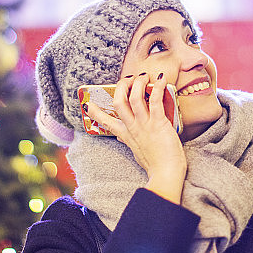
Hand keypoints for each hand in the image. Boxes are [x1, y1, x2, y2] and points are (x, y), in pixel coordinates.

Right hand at [84, 73, 186, 203]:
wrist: (165, 176)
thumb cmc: (157, 166)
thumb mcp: (138, 153)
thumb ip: (132, 142)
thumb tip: (125, 137)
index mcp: (127, 136)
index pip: (107, 123)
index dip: (96, 113)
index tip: (87, 104)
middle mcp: (133, 128)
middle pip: (118, 103)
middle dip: (121, 87)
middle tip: (127, 80)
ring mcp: (144, 125)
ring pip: (133, 98)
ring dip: (137, 84)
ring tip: (142, 76)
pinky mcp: (158, 123)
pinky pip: (155, 101)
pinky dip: (157, 88)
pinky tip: (160, 79)